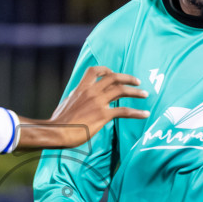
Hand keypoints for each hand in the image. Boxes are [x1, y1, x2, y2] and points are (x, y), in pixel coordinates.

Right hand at [15, 66, 150, 149]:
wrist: (57, 132)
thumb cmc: (58, 122)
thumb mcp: (66, 103)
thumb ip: (75, 98)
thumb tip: (77, 98)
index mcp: (81, 88)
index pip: (95, 71)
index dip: (107, 70)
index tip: (114, 73)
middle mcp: (91, 91)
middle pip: (113, 78)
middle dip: (128, 78)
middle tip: (137, 82)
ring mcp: (98, 102)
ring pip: (122, 91)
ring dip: (136, 92)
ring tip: (145, 95)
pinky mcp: (103, 115)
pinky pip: (124, 111)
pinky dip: (137, 112)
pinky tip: (145, 114)